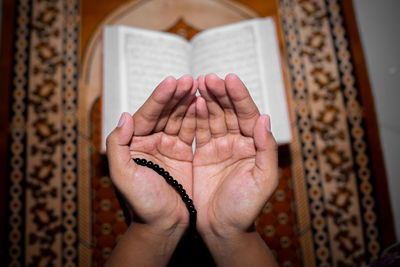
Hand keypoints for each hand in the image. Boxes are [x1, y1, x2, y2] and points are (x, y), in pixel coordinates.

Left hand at [106, 75, 196, 233]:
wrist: (165, 225)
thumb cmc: (143, 204)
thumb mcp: (122, 175)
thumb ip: (117, 145)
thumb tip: (125, 116)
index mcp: (134, 143)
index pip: (147, 114)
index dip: (159, 98)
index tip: (172, 81)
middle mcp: (150, 141)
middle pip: (164, 112)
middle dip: (176, 94)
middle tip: (189, 79)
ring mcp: (168, 146)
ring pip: (178, 117)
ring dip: (187, 101)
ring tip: (199, 85)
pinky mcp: (183, 153)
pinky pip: (190, 130)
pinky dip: (196, 116)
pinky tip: (202, 103)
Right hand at [193, 73, 277, 236]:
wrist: (222, 228)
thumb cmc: (245, 208)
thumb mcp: (263, 180)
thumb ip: (265, 149)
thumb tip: (265, 118)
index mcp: (254, 146)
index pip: (248, 114)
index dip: (239, 96)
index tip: (229, 79)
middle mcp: (238, 142)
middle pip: (229, 111)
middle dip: (220, 93)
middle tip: (208, 78)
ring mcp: (219, 147)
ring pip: (213, 117)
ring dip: (206, 100)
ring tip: (197, 83)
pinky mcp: (202, 154)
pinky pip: (199, 130)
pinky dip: (195, 116)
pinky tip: (191, 102)